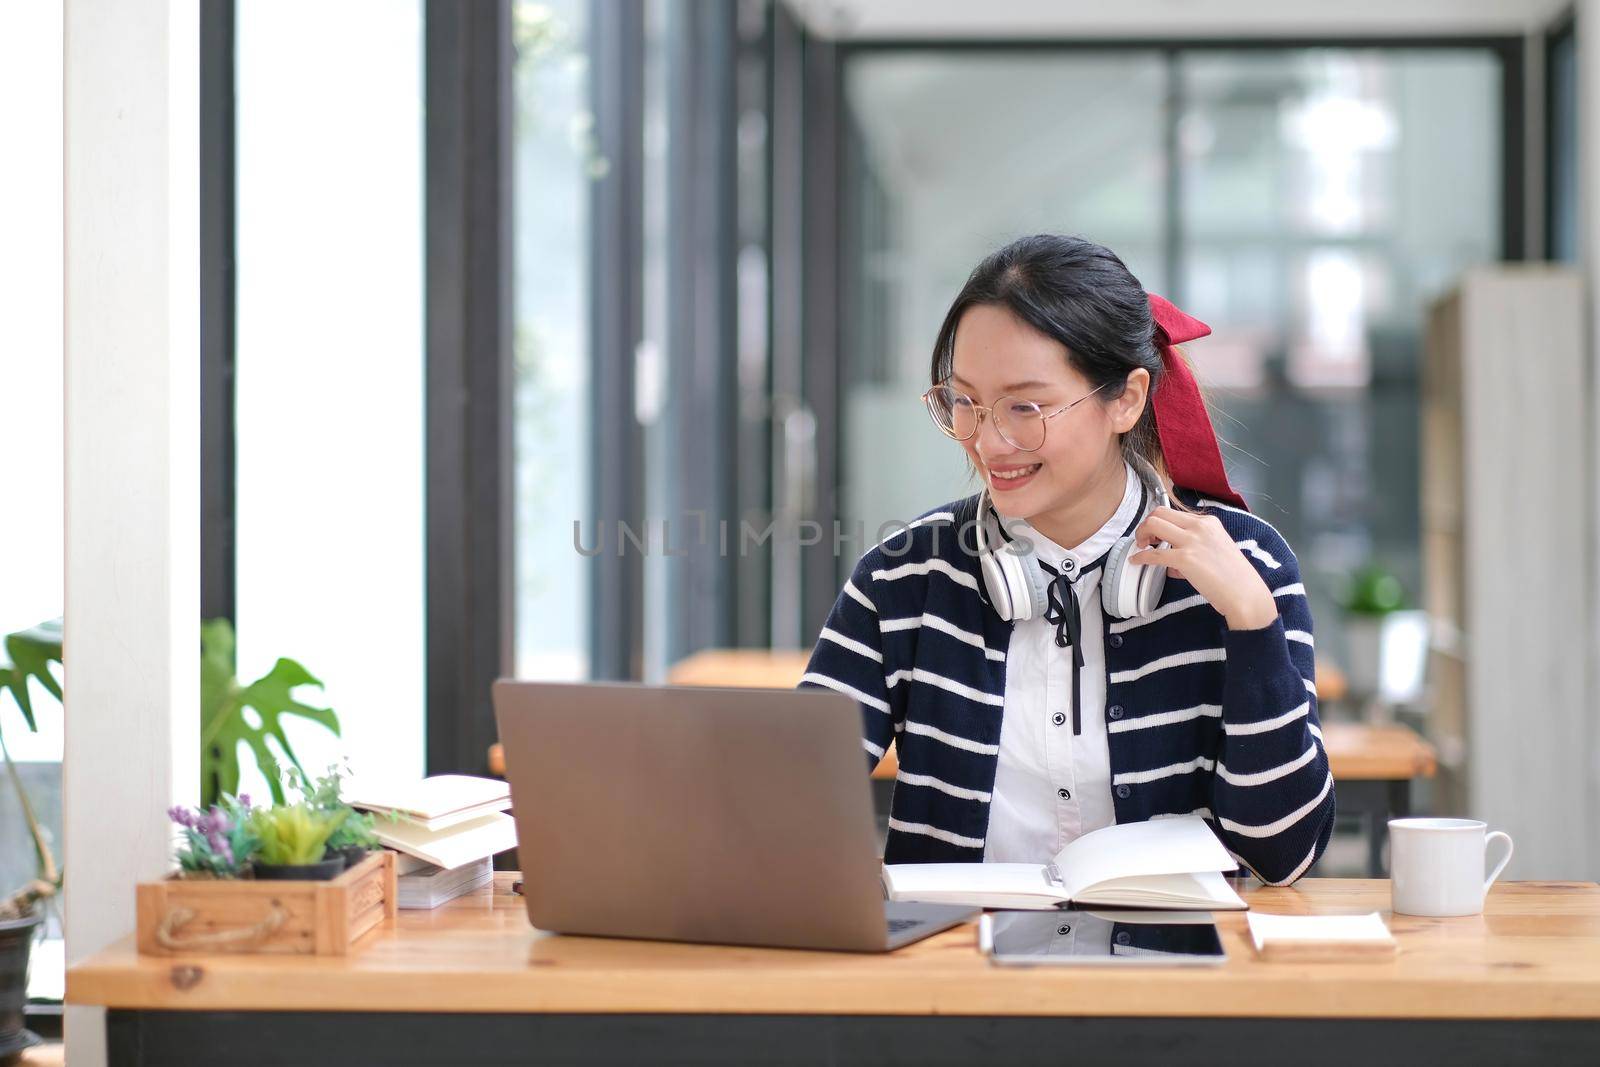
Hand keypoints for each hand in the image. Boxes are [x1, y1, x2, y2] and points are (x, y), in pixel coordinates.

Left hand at [1129, 506, 1278, 629]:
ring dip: (1141, 535)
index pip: (1173, 512)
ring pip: (1153, 524)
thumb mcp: (1216, 550)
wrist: (1245, 594)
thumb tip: (1172, 561)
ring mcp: (1192, 541)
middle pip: (1159, 512)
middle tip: (1144, 540)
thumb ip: (1195, 547)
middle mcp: (1200, 527)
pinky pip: (1153, 554)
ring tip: (1141, 547)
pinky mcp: (1186, 559)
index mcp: (1208, 522)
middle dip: (1146, 525)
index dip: (1159, 523)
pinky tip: (1136, 561)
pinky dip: (1141, 557)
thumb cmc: (1234, 577)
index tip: (1155, 536)